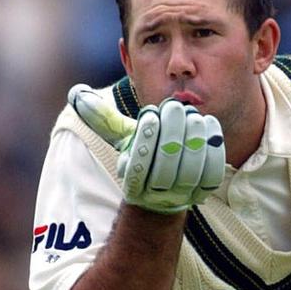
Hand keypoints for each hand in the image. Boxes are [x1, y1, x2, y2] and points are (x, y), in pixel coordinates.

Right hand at [68, 84, 225, 214]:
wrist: (166, 187)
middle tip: (176, 107)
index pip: (140, 164)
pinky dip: (213, 149)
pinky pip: (212, 173)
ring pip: (191, 170)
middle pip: (167, 167)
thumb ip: (103, 118)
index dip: (146, 138)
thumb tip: (77, 93)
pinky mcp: (204, 193)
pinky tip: (210, 126)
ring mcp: (182, 196)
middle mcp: (156, 195)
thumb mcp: (122, 138)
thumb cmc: (143, 154)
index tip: (151, 114)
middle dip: (172, 133)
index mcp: (133, 183)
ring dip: (194, 139)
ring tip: (194, 116)